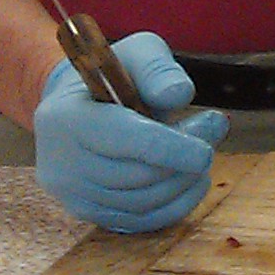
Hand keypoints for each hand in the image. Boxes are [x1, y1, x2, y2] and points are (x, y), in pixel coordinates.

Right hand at [31, 33, 228, 232]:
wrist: (71, 106)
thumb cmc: (109, 76)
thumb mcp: (134, 53)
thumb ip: (157, 68)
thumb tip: (179, 95)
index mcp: (65, 118)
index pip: (126, 141)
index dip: (173, 147)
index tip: (207, 148)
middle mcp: (61, 163)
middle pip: (137, 176)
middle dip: (184, 161)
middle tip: (214, 131)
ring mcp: (71, 194)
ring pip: (142, 202)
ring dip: (183, 183)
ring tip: (201, 155)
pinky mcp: (86, 213)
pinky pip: (138, 221)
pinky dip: (173, 205)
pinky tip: (190, 182)